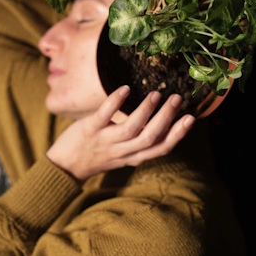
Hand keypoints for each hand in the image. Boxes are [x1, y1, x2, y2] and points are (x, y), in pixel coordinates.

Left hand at [46, 85, 195, 181]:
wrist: (65, 166)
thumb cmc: (98, 154)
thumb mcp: (123, 154)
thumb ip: (139, 141)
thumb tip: (161, 121)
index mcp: (133, 157)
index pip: (160, 148)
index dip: (177, 134)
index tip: (191, 118)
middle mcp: (121, 151)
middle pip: (149, 137)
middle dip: (166, 118)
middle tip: (177, 98)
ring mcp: (105, 141)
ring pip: (131, 128)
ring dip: (146, 110)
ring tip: (156, 94)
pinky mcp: (89, 130)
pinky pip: (104, 116)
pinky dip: (116, 102)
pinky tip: (125, 89)